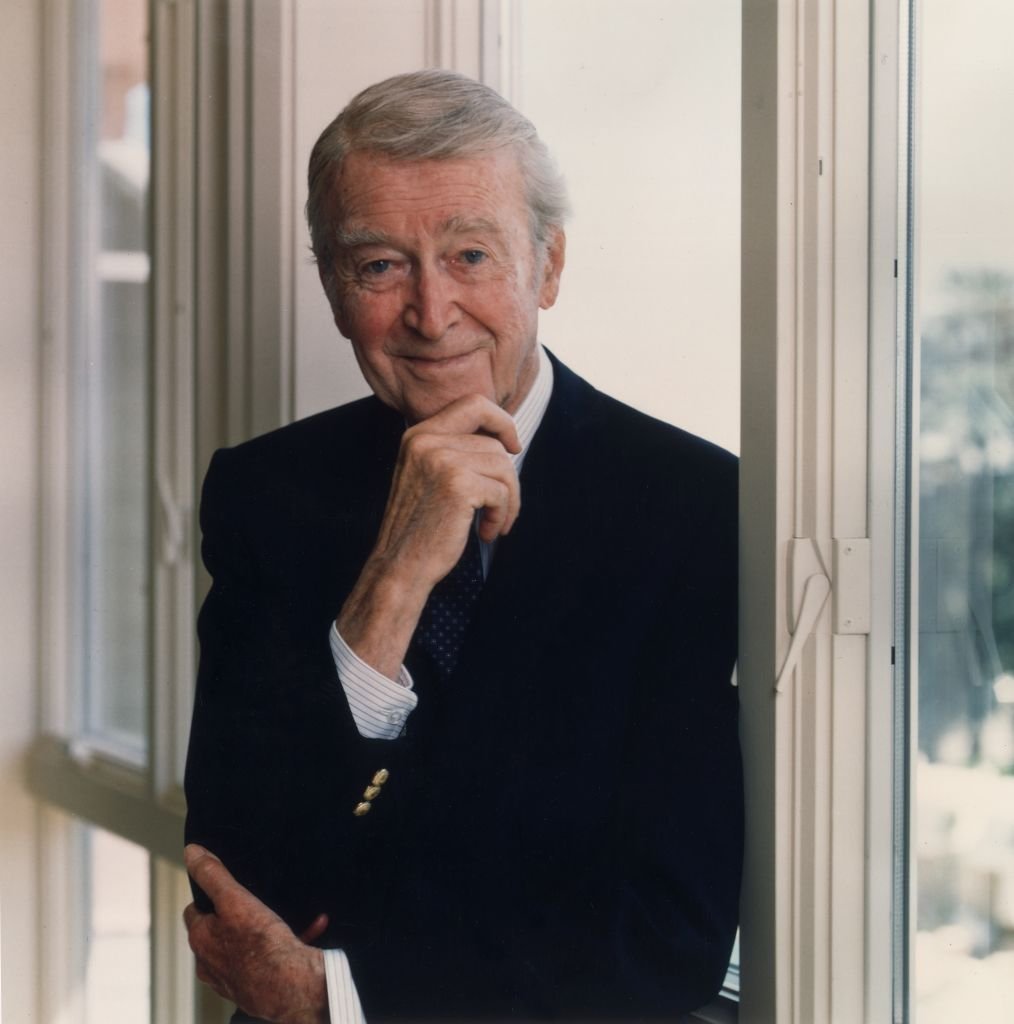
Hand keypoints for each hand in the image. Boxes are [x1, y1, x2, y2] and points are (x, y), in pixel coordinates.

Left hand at [182, 845, 328, 1023]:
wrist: (292, 988)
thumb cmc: (261, 947)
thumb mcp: (235, 899)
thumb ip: (213, 875)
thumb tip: (192, 853)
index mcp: (201, 942)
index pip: (193, 912)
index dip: (208, 896)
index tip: (224, 887)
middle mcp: (212, 965)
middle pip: (221, 930)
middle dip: (242, 913)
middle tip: (260, 900)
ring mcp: (235, 979)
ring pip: (250, 944)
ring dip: (269, 927)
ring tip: (292, 913)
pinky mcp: (259, 988)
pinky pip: (272, 958)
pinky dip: (290, 941)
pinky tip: (313, 927)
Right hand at [337, 394, 520, 676]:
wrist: (400, 565)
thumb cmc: (420, 526)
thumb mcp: (429, 475)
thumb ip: (455, 450)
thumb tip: (504, 437)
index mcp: (418, 434)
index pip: (473, 404)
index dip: (501, 420)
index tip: (513, 446)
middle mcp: (427, 440)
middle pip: (494, 443)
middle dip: (508, 477)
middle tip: (504, 505)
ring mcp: (441, 460)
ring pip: (502, 467)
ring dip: (508, 500)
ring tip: (494, 523)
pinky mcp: (458, 484)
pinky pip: (502, 492)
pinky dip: (501, 515)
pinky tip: (486, 533)